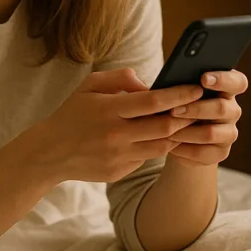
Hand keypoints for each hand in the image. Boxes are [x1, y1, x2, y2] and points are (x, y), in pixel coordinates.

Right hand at [32, 68, 203, 183]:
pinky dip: (156, 146)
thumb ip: (120, 78)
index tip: (196, 88)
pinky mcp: (119, 172)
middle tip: (201, 106)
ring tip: (185, 122)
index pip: (153, 102)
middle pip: (164, 127)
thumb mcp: (89, 86)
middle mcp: (116, 135)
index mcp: (109, 109)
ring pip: (161, 146)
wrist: (49, 152)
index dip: (179, 95)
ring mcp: (118, 156)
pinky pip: (146, 157)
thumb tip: (148, 83)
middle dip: (187, 116)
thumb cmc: (72, 113)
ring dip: (176, 134)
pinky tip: (160, 137)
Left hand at [165, 69, 246, 166]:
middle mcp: (232, 110)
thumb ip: (182, 83)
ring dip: (186, 132)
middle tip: (173, 110)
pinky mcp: (221, 152)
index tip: (203, 78)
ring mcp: (229, 133)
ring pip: (211, 133)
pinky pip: (203, 153)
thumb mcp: (181, 90)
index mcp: (227, 89)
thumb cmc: (179, 103)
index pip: (238, 82)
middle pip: (221, 108)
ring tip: (167, 131)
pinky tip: (170, 144)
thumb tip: (167, 84)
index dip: (223, 79)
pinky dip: (184, 149)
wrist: (179, 134)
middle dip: (195, 109)